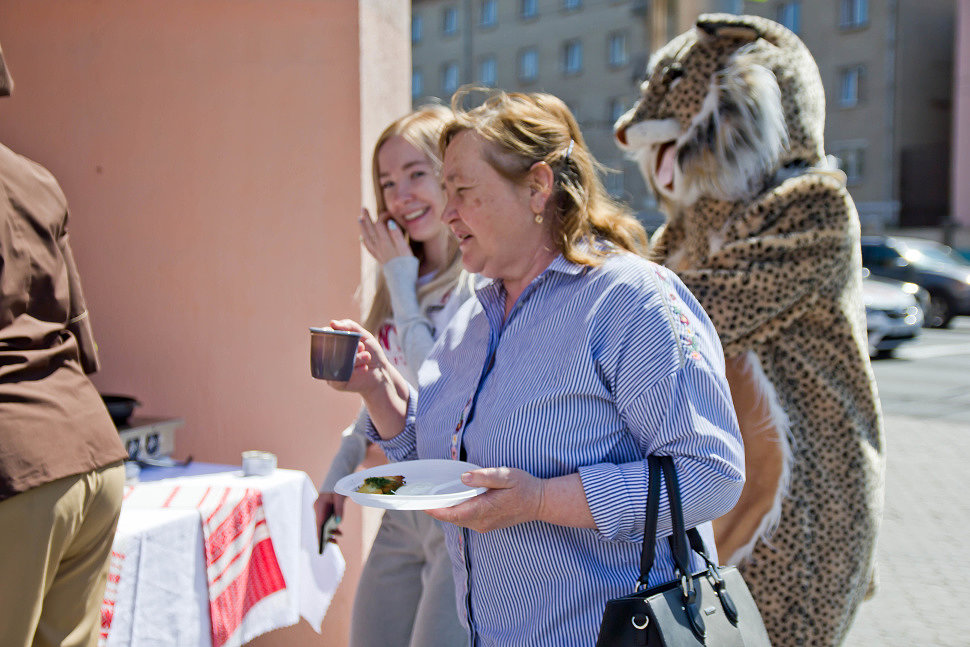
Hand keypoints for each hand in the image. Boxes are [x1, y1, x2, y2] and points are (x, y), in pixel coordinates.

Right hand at [314, 491, 344, 545]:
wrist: (338, 479)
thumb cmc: (338, 487)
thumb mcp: (340, 497)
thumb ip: (339, 509)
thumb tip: (338, 522)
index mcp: (319, 505)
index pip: (318, 522)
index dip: (320, 534)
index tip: (321, 543)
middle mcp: (317, 508)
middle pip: (320, 525)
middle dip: (326, 535)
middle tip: (334, 543)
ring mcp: (320, 509)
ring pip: (323, 524)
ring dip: (329, 532)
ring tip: (337, 539)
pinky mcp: (324, 510)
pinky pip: (326, 521)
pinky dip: (331, 527)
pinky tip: (338, 532)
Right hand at [323, 319, 392, 396]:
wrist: (382, 373)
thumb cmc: (372, 354)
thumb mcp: (364, 336)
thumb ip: (350, 326)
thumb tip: (331, 323)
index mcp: (334, 346)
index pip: (325, 338)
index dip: (332, 334)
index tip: (348, 335)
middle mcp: (330, 358)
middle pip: (329, 350)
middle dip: (347, 347)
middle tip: (361, 346)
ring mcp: (332, 371)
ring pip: (335, 363)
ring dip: (354, 358)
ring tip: (366, 356)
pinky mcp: (336, 384)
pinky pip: (339, 377)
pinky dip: (354, 371)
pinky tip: (364, 368)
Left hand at [359, 208, 411, 264]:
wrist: (402, 281)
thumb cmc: (407, 264)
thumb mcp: (405, 248)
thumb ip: (397, 234)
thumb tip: (390, 222)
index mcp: (385, 241)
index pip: (380, 224)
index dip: (383, 216)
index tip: (390, 213)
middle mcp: (379, 246)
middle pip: (370, 229)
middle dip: (366, 218)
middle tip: (363, 208)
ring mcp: (378, 253)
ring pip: (367, 237)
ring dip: (363, 228)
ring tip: (359, 219)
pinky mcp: (379, 259)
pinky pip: (369, 248)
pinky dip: (364, 242)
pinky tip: (362, 239)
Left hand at [425, 467, 544, 532]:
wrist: (541, 503)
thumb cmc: (524, 486)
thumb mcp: (506, 475)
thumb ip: (484, 477)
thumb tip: (464, 478)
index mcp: (484, 510)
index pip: (453, 514)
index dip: (436, 511)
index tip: (422, 504)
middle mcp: (481, 522)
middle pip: (452, 519)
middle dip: (437, 510)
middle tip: (422, 498)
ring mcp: (484, 525)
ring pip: (458, 520)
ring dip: (445, 512)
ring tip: (432, 499)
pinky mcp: (487, 524)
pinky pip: (466, 520)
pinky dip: (456, 513)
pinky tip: (452, 502)